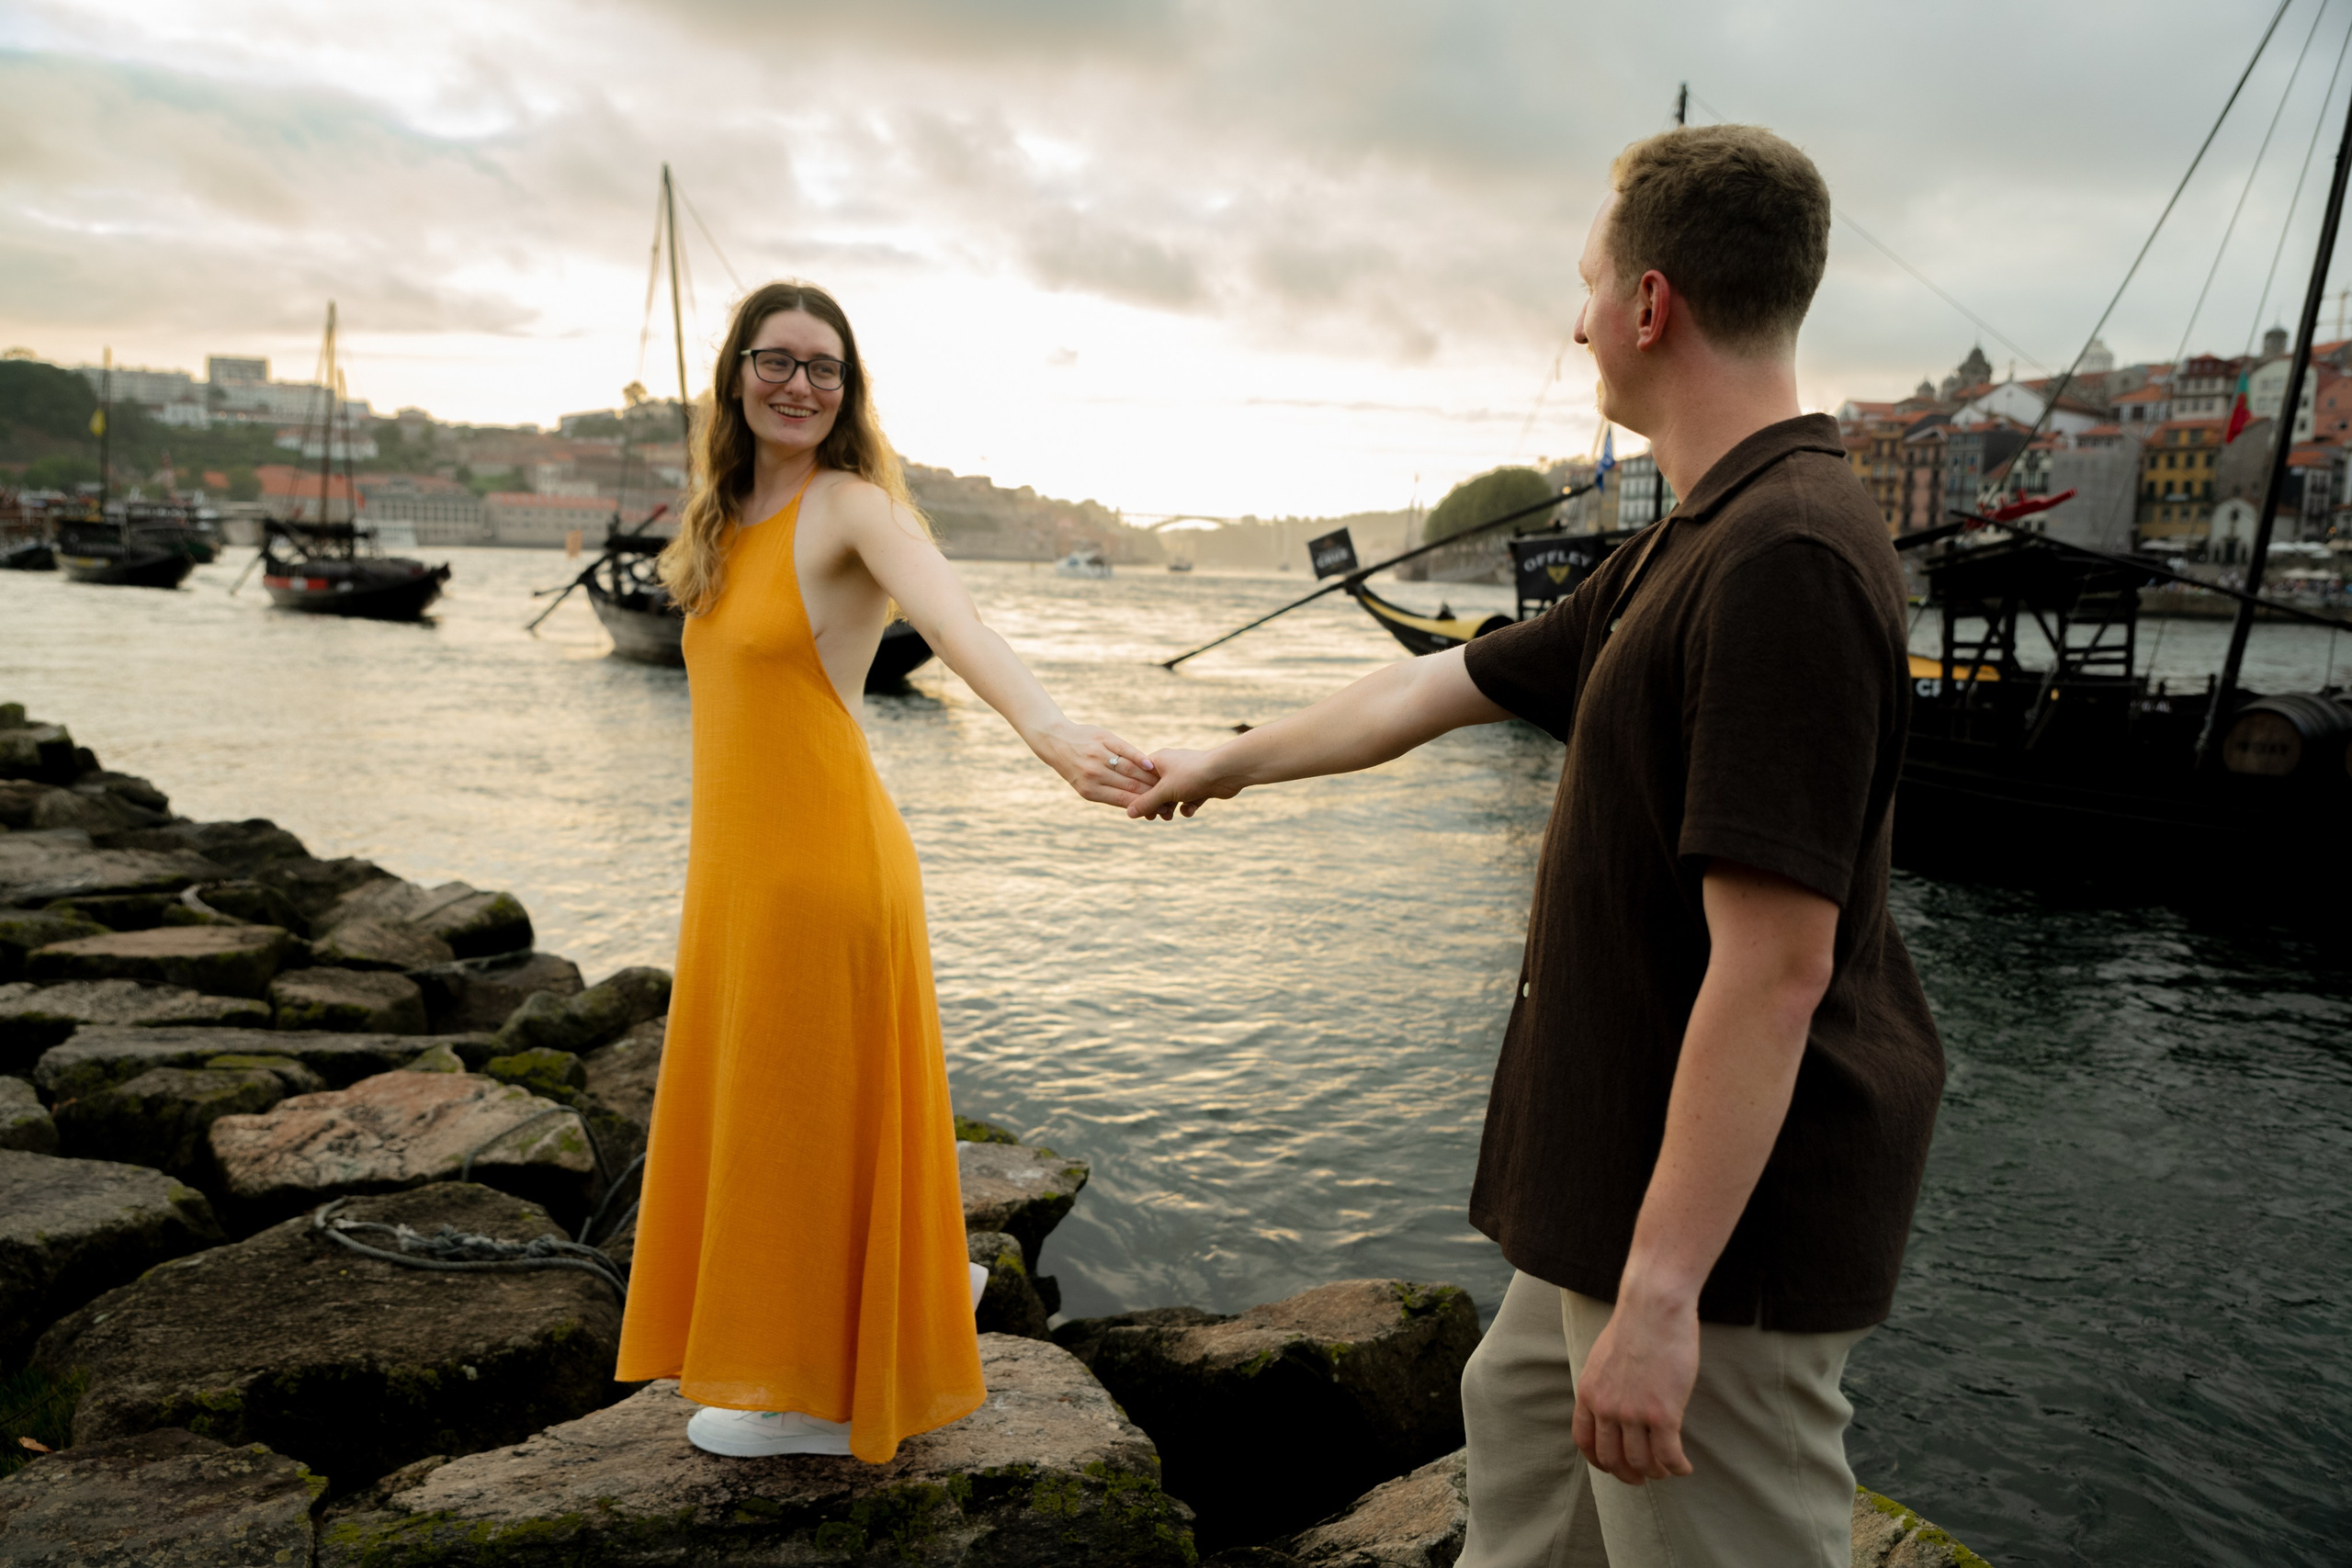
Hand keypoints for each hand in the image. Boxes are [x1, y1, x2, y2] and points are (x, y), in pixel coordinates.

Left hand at [1027, 720, 1156, 806]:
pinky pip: (1126, 749)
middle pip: (1129, 785)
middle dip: (1151, 793)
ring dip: (1149, 777)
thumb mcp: (1086, 785)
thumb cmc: (1076, 767)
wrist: (1056, 741)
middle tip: (1169, 798)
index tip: (1160, 809)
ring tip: (1164, 783)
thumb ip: (1109, 793)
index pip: (1123, 800)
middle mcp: (1094, 774)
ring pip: (1130, 769)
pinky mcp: (1104, 739)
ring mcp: (1099, 755)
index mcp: (1090, 790)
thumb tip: (1137, 805)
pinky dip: (1140, 757)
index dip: (1144, 805)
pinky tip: (1152, 765)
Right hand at [1125, 747, 1238, 819]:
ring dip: (1170, 808)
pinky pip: (1188, 799)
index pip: (1140, 778)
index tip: (1137, 809)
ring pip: (1172, 796)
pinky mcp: (1200, 785)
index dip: (1137, 794)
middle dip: (1156, 804)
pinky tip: (1189, 810)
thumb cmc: (1192, 775)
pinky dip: (1188, 806)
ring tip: (1169, 816)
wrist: (1226, 771)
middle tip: (1154, 816)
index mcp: (1159, 761)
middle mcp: (1172, 766)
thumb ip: (1146, 802)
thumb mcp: (1164, 791)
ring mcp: (1187, 776)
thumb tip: (1129, 813)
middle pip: (1156, 789)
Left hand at [1570, 1290, 1698, 1485]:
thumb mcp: (1602, 1358)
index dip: (1600, 1461)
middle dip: (1628, 1474)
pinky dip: (1677, 1468)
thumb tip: (1611, 1407)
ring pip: (1642, 1462)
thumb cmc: (1634, 1326)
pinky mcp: (1663, 1415)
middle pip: (1612, 1458)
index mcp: (1589, 1393)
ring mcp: (1633, 1414)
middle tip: (1643, 1477)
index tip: (1614, 1467)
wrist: (1653, 1308)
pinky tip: (1685, 1467)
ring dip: (1656, 1472)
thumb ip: (1603, 1386)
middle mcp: (1606, 1408)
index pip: (1585, 1442)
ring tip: (1667, 1469)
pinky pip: (1668, 1456)